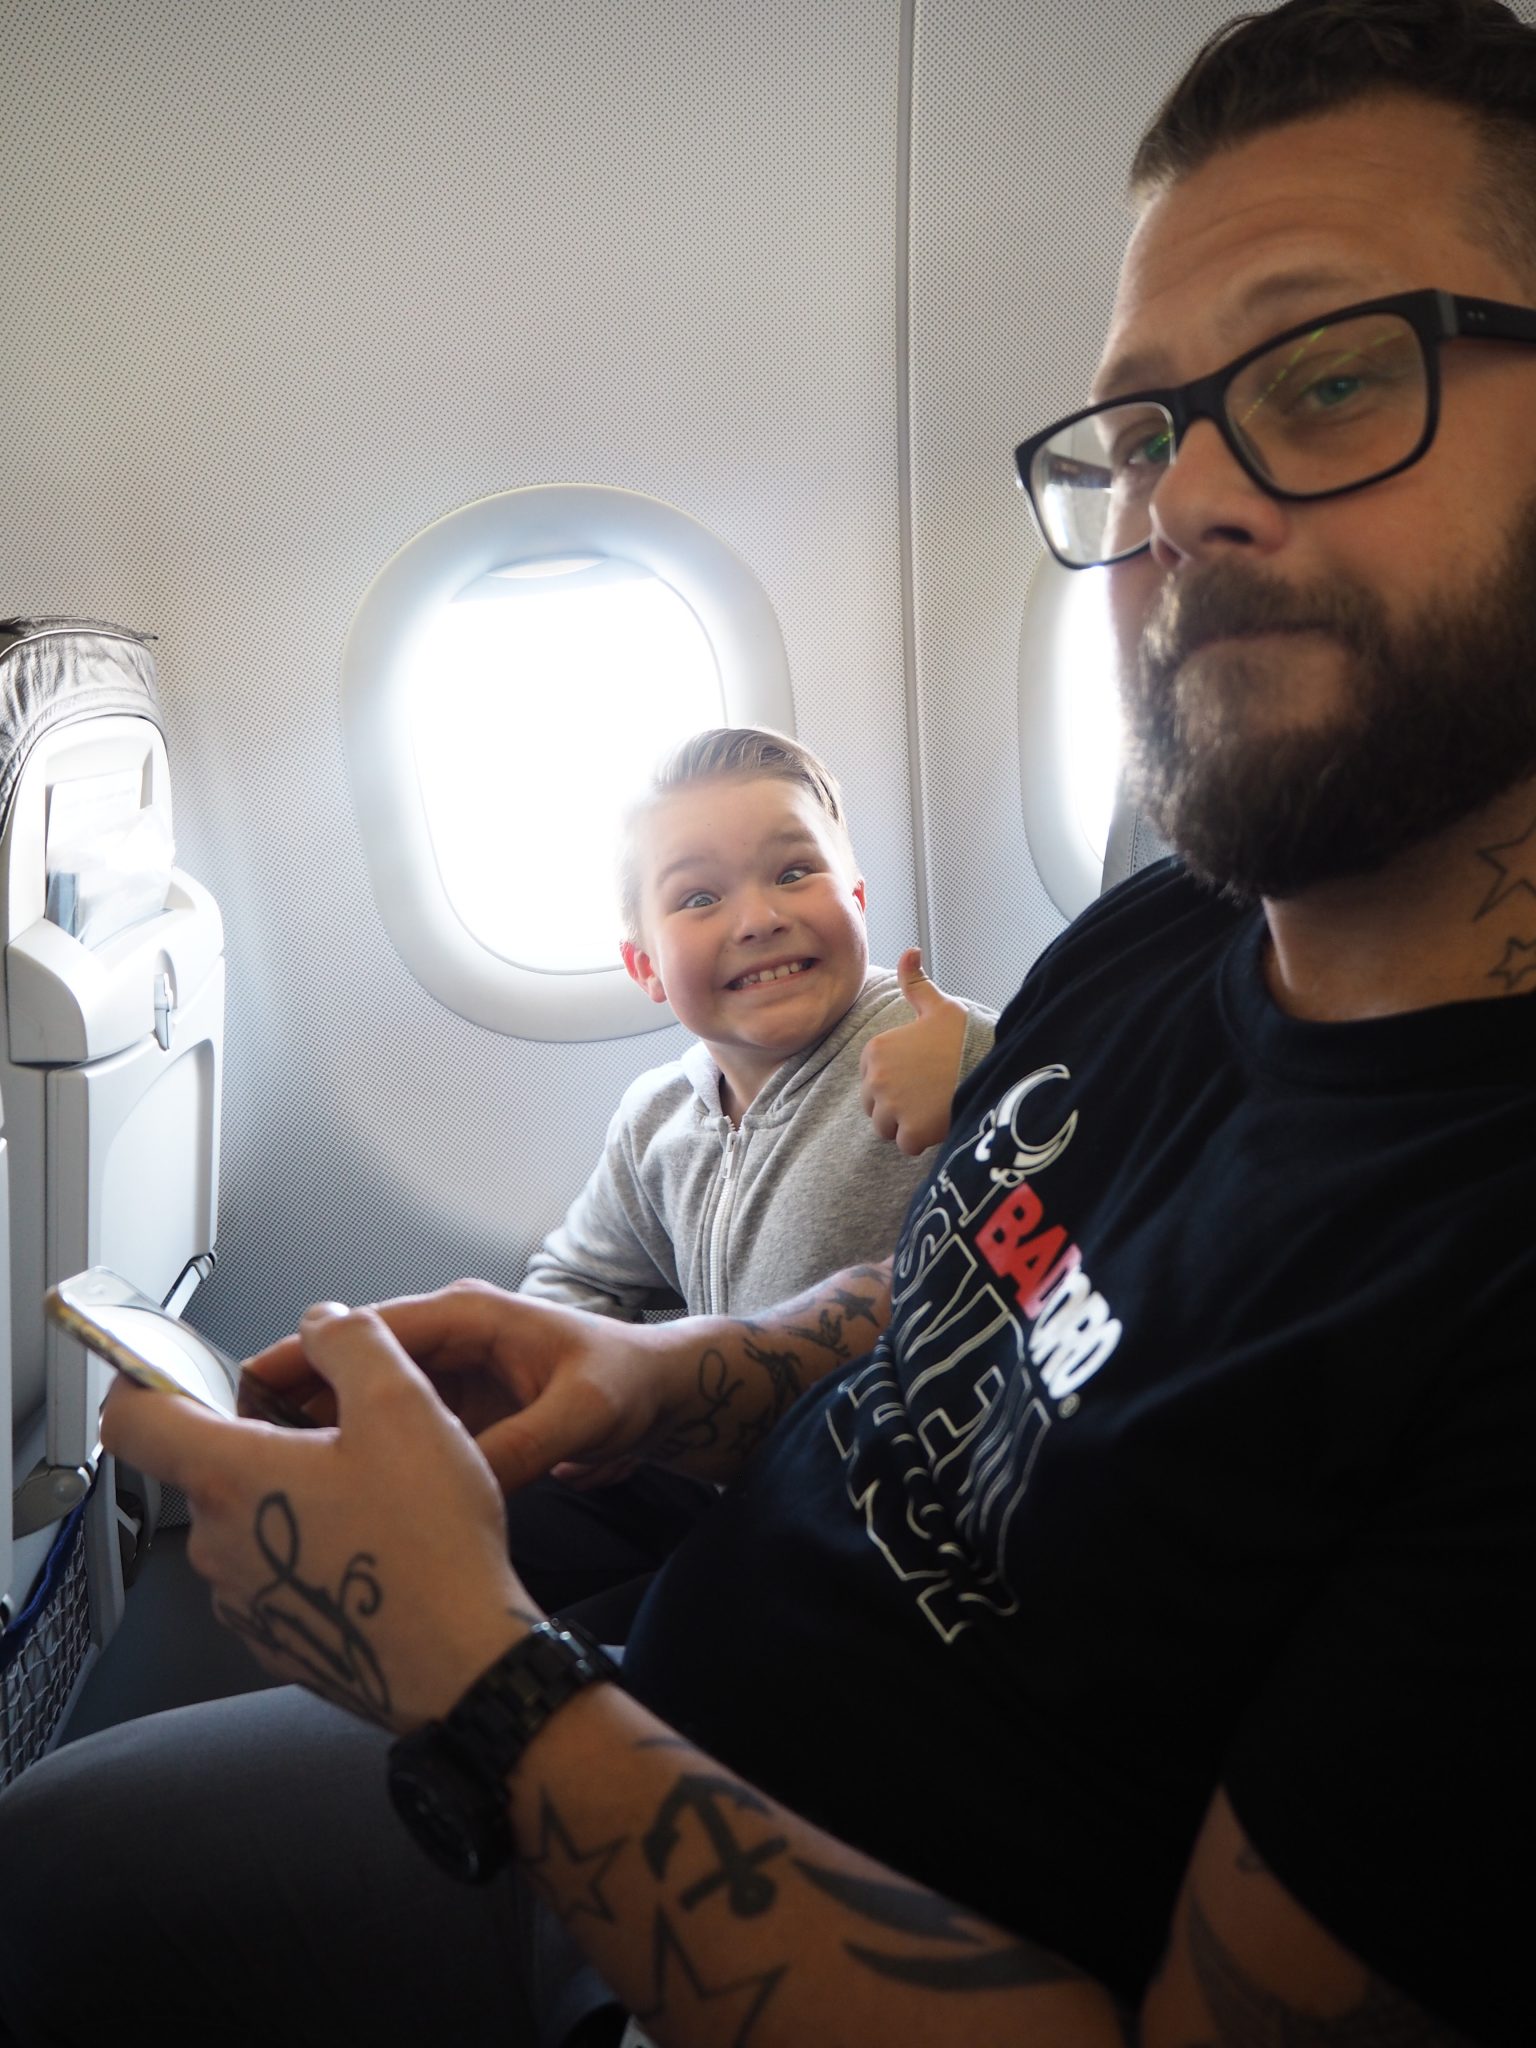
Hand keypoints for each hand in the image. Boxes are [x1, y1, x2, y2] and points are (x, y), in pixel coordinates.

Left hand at [101, 1302, 531, 1729]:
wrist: (462, 1664)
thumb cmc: (430, 1546)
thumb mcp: (404, 1407)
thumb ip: (354, 1344)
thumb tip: (325, 1324)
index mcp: (232, 1478)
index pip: (132, 1421)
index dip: (139, 1380)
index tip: (161, 1367)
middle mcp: (220, 1545)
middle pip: (206, 1465)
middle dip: (260, 1436)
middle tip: (335, 1428)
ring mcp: (245, 1600)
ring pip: (245, 1521)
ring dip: (289, 1494)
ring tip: (370, 1491)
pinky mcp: (278, 1638)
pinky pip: (275, 1573)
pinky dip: (310, 1548)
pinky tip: (374, 1544)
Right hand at [243, 1278, 692, 1494]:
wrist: (669, 1399)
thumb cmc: (632, 1383)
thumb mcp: (583, 1413)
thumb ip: (522, 1446)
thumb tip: (460, 1485)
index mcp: (469, 1316)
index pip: (370, 1326)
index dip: (307, 1354)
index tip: (254, 1388)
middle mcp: (450, 1340)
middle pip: (354, 1363)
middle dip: (300, 1397)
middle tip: (243, 1443)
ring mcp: (451, 1380)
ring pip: (368, 1400)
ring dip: (325, 1430)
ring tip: (273, 1474)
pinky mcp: (458, 1417)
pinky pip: (396, 1431)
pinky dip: (363, 1453)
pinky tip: (333, 1491)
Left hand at [859, 947, 969, 1154]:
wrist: (992, 1065)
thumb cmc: (966, 1037)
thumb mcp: (940, 1006)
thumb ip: (916, 984)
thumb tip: (909, 951)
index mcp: (875, 1049)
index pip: (872, 1080)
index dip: (897, 1082)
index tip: (922, 1075)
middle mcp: (876, 1078)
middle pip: (876, 1107)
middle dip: (898, 1107)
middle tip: (929, 1094)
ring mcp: (892, 1106)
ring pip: (888, 1128)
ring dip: (907, 1125)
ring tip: (934, 1108)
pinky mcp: (910, 1131)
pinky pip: (906, 1145)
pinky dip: (922, 1140)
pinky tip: (940, 1121)